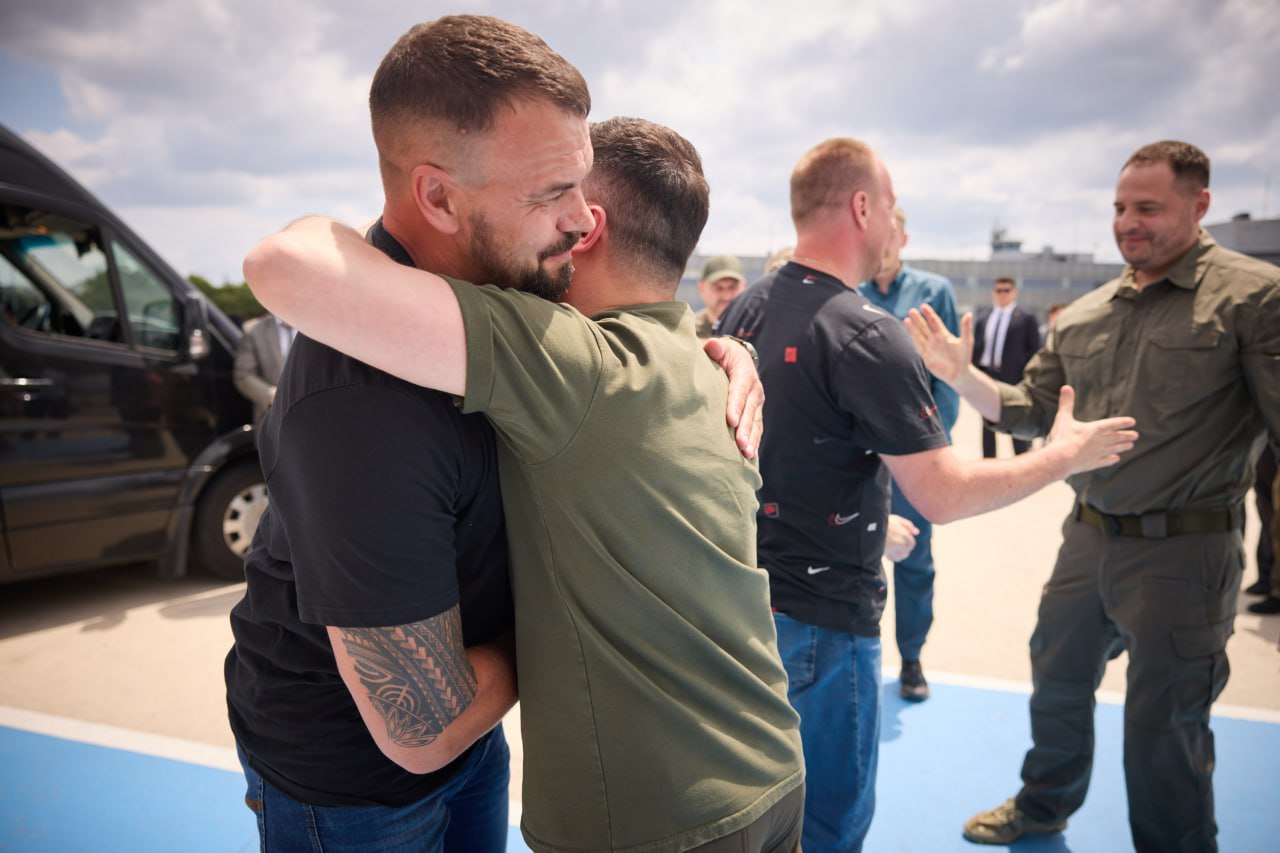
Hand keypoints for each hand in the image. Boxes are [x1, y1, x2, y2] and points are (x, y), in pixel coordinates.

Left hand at [704, 336, 763, 458]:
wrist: (738, 359)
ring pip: (755, 423)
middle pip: (749, 412)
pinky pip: (757, 428)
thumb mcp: (720, 348)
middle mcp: (754, 390)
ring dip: (752, 439)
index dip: (735, 406)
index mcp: (744, 374)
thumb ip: (715, 349)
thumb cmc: (723, 355)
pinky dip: (754, 441)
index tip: (731, 421)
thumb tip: (712, 346)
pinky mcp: (756, 412)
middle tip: (740, 445)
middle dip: (745, 429)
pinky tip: (750, 456)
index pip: (739, 392)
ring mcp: (757, 403)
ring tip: (747, 454)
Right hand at [884, 514, 918, 561]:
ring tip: (892, 547)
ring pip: (900, 556)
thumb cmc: (884, 522)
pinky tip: (888, 551)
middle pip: (907, 551)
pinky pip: (893, 559)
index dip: (908, 541)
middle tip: (896, 543)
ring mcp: (894, 550)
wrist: (870, 527)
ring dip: (898, 553)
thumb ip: (908, 525)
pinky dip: (892, 556)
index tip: (902, 538)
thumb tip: (917, 532)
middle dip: (903, 548)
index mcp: (906, 536)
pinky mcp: (886, 554)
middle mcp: (902, 545)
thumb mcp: (897, 519)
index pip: (912, 543)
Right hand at [904, 305, 972, 384]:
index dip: (929, 314)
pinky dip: (912, 341)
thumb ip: (966, 328)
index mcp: (944, 335)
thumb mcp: (967, 341)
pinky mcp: (926, 357)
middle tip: (911, 310)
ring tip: (906, 319)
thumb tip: (968, 313)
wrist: (959, 374)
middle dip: (918, 319)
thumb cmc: (964, 358)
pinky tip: (907, 334)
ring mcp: (929, 348)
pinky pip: (917, 347)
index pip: (934, 322)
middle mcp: (935, 340)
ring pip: (919, 336)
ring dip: (913, 328)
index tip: (923, 306)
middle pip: (924, 327)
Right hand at [1046, 385, 1137, 474]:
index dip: (1123, 422)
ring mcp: (1097, 453)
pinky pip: (1105, 461)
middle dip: (1126, 435)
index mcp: (1095, 429)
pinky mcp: (1092, 463)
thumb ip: (1066, 403)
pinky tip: (1115, 459)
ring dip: (1122, 447)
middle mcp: (1100, 441)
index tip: (1132, 422)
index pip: (1112, 424)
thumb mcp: (1063, 418)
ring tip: (1130, 446)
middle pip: (1116, 437)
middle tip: (1136, 435)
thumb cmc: (1062, 438)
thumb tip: (1066, 387)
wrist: (1060, 460)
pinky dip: (1111, 460)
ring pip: (1114, 449)